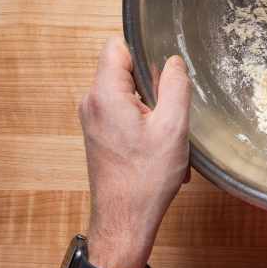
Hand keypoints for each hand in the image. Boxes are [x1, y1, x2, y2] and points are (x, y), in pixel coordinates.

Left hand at [77, 36, 190, 267]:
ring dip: (150, 111)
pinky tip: (157, 150)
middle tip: (167, 116)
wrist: (124, 220)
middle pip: (123, 71)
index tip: (161, 76)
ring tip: (164, 139)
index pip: (117, 47)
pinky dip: (142, 126)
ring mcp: (92, 119)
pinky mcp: (97, 134)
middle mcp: (91, 102)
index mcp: (104, 93)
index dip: (143, 55)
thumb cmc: (145, 179)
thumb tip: (173, 61)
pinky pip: (122, 114)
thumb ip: (174, 86)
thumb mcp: (172, 127)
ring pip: (126, 95)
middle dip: (151, 87)